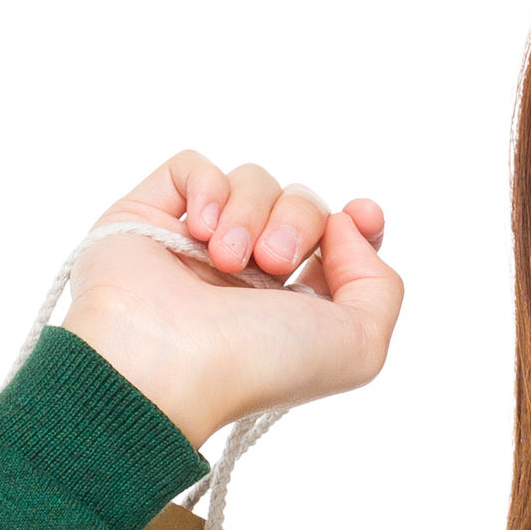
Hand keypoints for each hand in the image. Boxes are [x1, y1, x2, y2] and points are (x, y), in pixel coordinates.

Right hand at [61, 152, 403, 444]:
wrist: (165, 363)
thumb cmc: (258, 363)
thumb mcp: (360, 346)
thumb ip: (381, 284)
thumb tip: (345, 228)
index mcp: (296, 305)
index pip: (338, 241)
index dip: (359, 221)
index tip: (361, 216)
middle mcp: (249, 274)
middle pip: (302, 202)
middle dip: (299, 220)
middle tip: (272, 261)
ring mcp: (197, 245)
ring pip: (253, 181)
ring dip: (251, 212)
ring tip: (226, 258)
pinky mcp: (149, 217)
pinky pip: (193, 166)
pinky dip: (206, 187)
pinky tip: (199, 229)